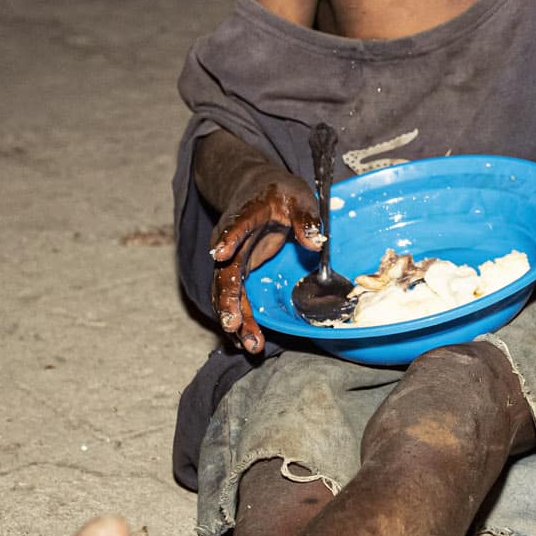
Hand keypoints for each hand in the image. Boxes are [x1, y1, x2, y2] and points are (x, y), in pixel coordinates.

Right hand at [206, 176, 323, 353]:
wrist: (255, 191)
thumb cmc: (279, 193)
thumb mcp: (299, 198)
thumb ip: (306, 219)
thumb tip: (315, 243)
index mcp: (245, 215)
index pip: (236, 226)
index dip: (229, 238)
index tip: (221, 253)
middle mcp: (229, 241)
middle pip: (225, 273)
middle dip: (228, 300)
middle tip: (232, 324)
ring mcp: (230, 260)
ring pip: (227, 293)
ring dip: (236, 319)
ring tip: (249, 345)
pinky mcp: (236, 272)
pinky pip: (235, 299)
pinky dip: (240, 320)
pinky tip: (246, 342)